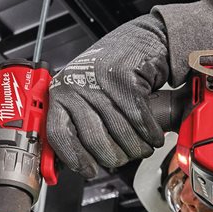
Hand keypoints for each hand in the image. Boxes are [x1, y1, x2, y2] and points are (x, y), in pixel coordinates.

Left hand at [47, 14, 169, 177]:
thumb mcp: (85, 95)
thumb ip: (76, 123)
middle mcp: (76, 85)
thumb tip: (71, 162)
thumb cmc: (111, 70)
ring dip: (137, 147)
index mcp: (60, 93)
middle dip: (115, 156)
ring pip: (120, 133)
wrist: (139, 41)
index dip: (75, 159)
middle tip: (124, 157)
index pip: (59, 135)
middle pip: (94, 141)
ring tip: (142, 147)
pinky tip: (153, 136)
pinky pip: (139, 120)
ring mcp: (99, 82)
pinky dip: (150, 133)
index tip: (88, 171)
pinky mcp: (125, 78)